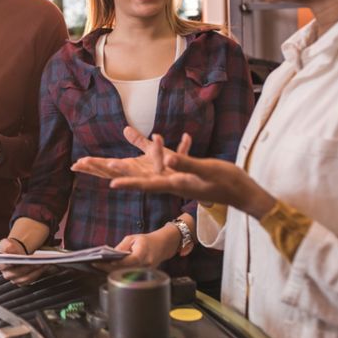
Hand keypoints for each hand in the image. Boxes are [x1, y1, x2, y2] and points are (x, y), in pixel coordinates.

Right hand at [0, 237, 50, 285]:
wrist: (18, 252)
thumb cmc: (12, 248)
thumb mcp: (7, 243)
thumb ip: (7, 245)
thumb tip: (10, 249)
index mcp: (2, 264)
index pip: (5, 265)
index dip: (13, 263)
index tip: (22, 258)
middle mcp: (7, 274)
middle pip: (18, 273)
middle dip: (29, 266)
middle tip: (38, 261)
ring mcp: (15, 279)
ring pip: (26, 278)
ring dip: (36, 271)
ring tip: (44, 263)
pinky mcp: (23, 282)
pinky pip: (31, 280)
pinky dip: (38, 273)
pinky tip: (44, 267)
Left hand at [73, 126, 275, 217]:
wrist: (243, 191)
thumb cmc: (227, 182)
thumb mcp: (206, 171)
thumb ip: (186, 165)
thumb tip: (166, 159)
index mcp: (175, 184)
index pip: (146, 184)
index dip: (128, 182)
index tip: (110, 183)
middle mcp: (170, 183)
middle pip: (139, 178)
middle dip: (116, 173)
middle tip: (94, 168)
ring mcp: (175, 179)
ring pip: (146, 171)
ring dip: (127, 166)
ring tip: (105, 161)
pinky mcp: (181, 175)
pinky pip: (160, 164)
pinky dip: (151, 153)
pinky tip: (148, 146)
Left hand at [94, 228, 178, 272]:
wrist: (162, 246)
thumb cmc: (146, 241)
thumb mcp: (132, 238)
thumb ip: (121, 247)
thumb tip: (110, 255)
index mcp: (143, 252)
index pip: (130, 260)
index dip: (118, 262)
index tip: (106, 261)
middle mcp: (146, 264)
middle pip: (125, 269)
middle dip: (110, 268)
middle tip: (97, 264)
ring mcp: (145, 271)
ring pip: (126, 274)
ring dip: (112, 271)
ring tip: (99, 266)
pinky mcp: (143, 275)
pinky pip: (129, 275)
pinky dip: (118, 272)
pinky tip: (108, 269)